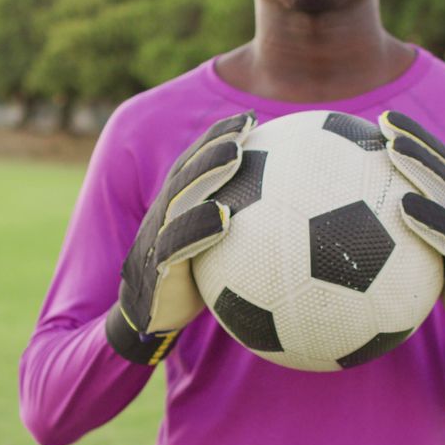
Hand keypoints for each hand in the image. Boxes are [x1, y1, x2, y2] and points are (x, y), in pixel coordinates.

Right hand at [107, 111, 256, 364]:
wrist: (146, 325)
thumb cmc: (191, 288)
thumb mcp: (217, 257)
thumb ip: (245, 234)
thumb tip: (298, 223)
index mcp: (176, 210)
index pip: (196, 165)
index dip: (218, 138)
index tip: (250, 119)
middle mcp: (163, 218)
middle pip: (188, 172)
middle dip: (214, 143)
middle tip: (246, 126)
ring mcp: (156, 240)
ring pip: (180, 197)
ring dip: (207, 172)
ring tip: (236, 154)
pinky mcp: (154, 269)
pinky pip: (175, 243)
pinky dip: (198, 227)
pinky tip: (225, 218)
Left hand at [378, 111, 444, 360]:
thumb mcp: (435, 252)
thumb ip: (409, 231)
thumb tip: (357, 222)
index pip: (442, 164)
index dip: (418, 138)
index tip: (387, 119)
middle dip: (418, 142)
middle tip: (387, 123)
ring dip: (422, 169)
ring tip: (394, 151)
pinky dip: (431, 219)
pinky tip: (404, 207)